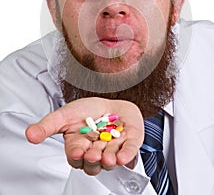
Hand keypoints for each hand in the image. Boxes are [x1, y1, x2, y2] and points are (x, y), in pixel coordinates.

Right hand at [25, 97, 143, 175]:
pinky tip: (123, 157)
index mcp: (79, 146)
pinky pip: (129, 152)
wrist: (109, 102)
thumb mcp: (64, 115)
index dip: (76, 155)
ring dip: (108, 160)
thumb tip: (30, 134)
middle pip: (92, 164)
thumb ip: (47, 126)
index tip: (76, 150)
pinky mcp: (130, 143)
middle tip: (92, 153)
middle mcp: (95, 151)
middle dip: (92, 160)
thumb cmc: (87, 111)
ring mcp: (113, 148)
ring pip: (110, 160)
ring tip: (107, 156)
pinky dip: (127, 155)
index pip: (76, 157)